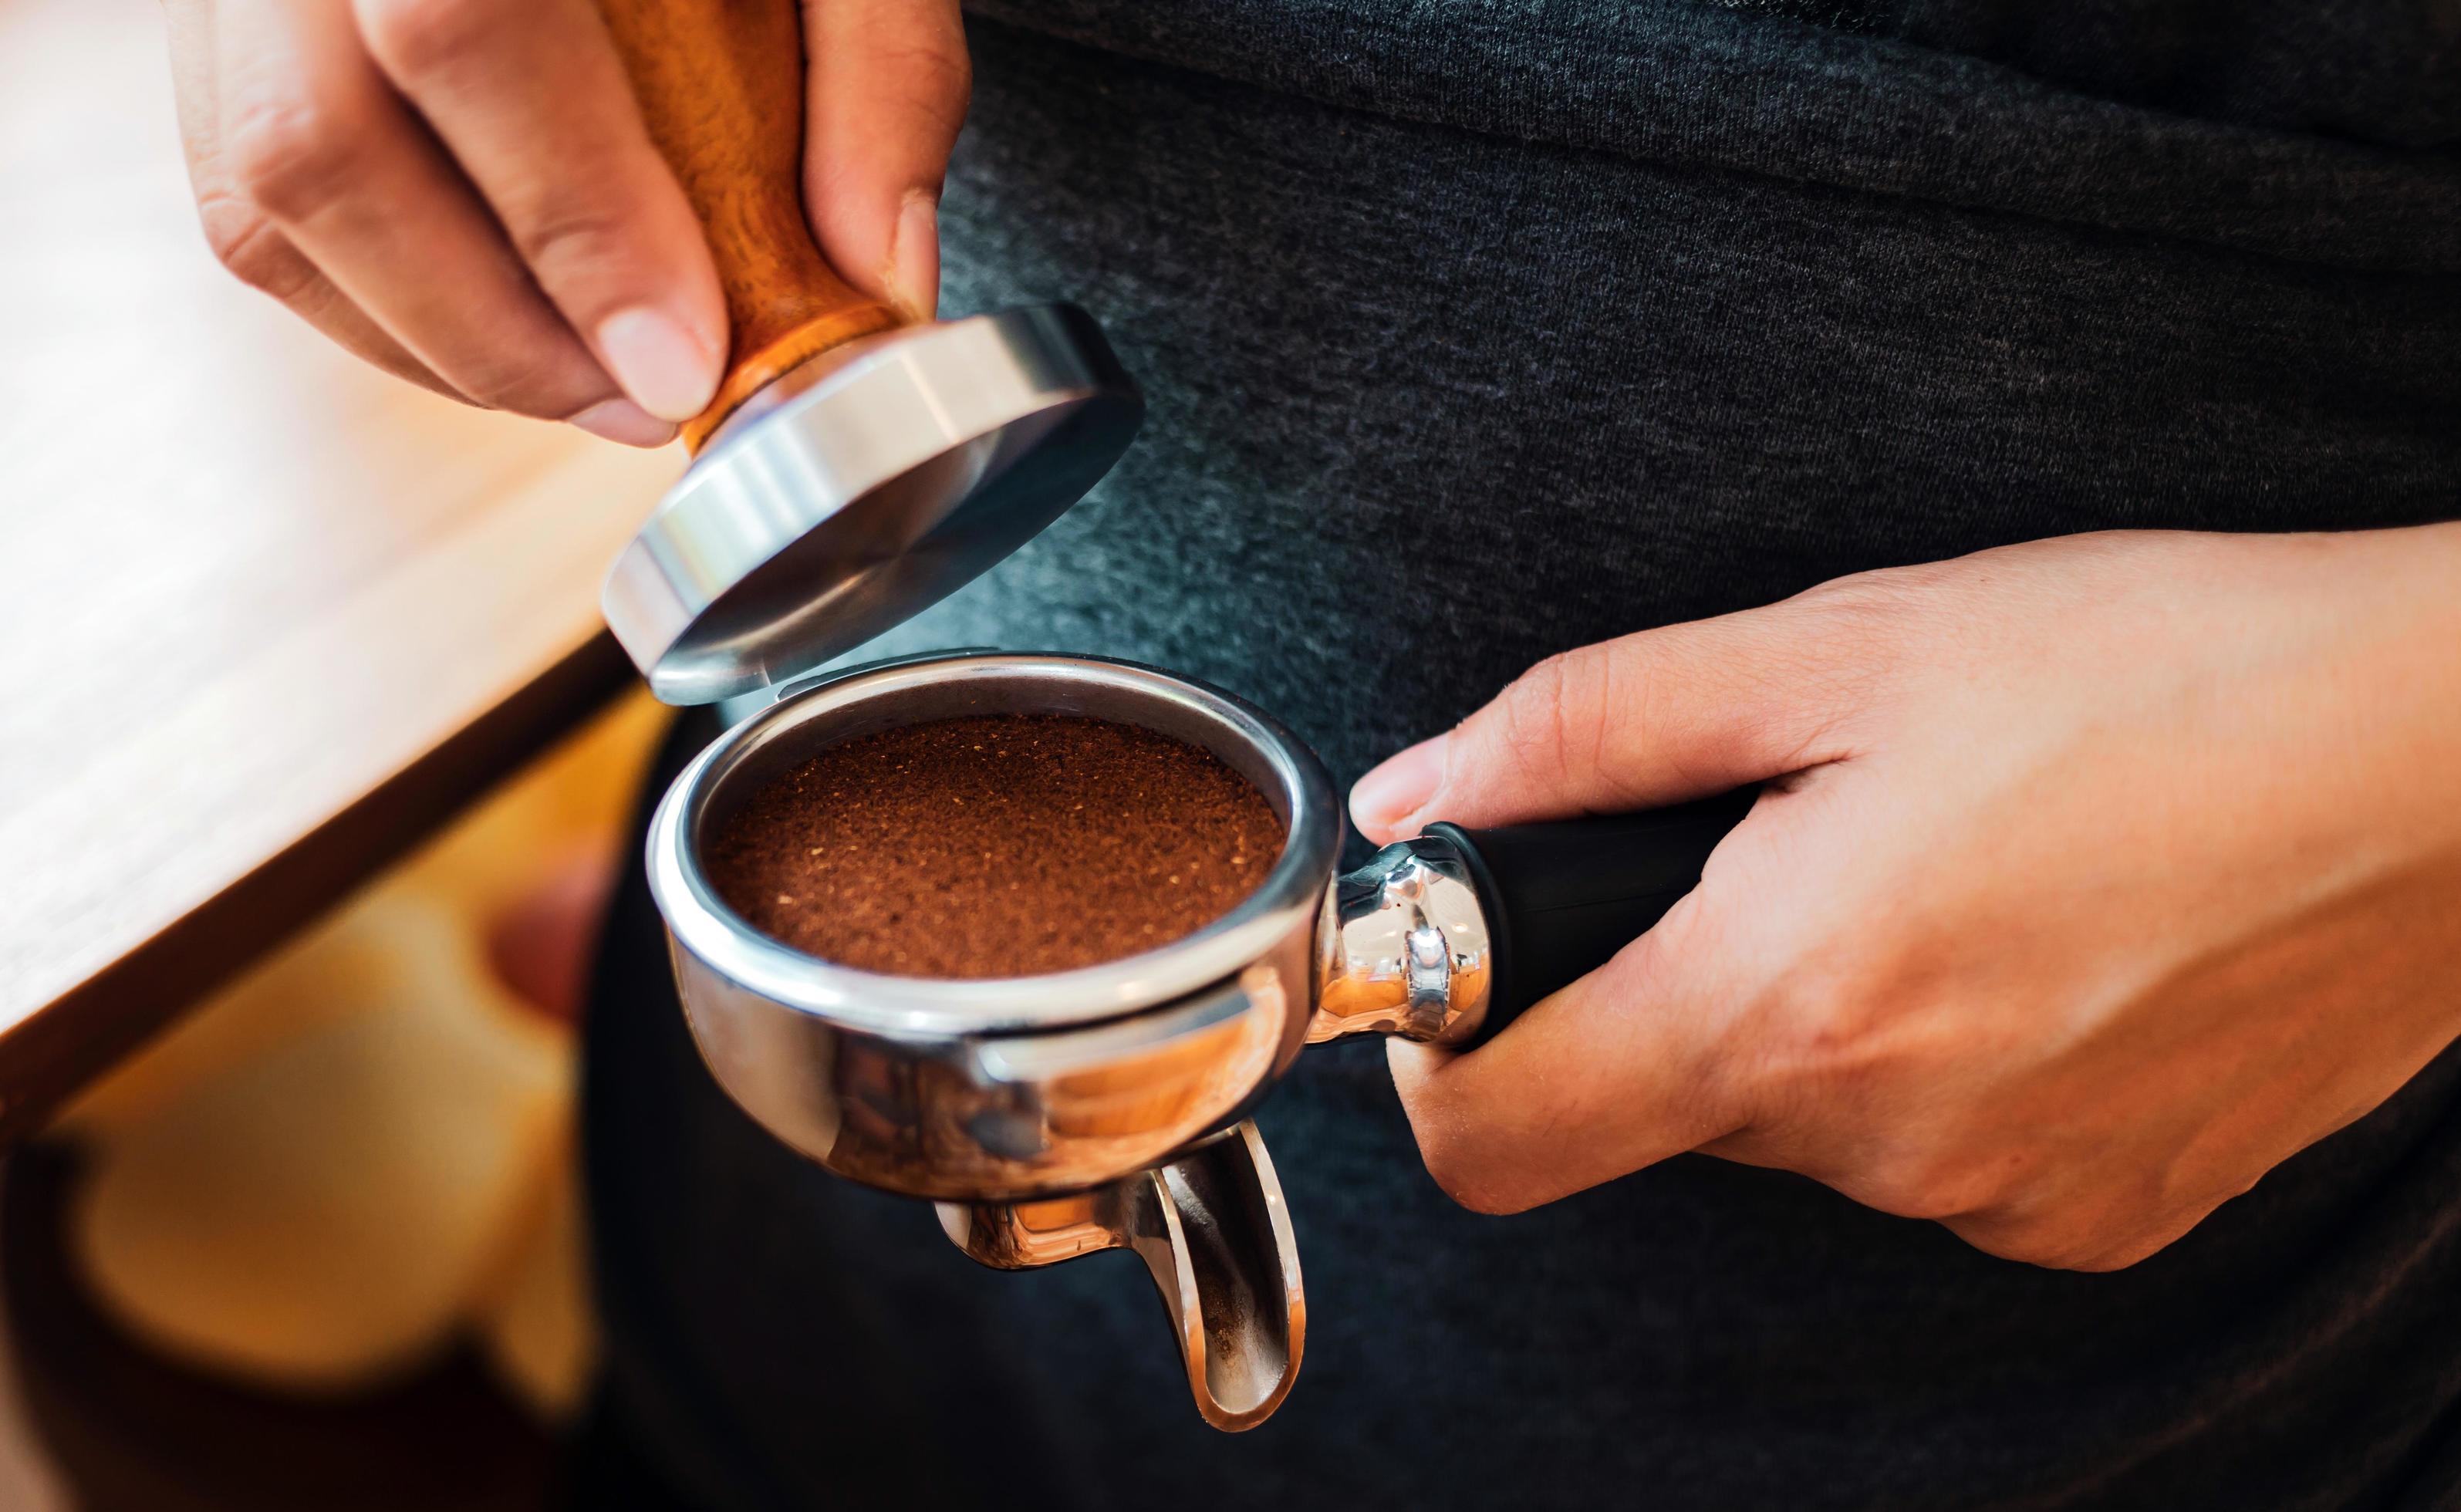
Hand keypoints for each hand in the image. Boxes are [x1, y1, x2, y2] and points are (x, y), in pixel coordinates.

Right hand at [163, 0, 966, 444]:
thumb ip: (881, 65)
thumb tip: (876, 268)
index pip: (462, 31)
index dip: (573, 222)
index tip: (680, 362)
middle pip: (317, 143)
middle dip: (498, 331)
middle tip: (643, 404)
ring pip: (259, 195)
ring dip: (438, 340)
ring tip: (593, 384)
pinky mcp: (209, 36)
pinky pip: (242, 205)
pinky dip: (379, 308)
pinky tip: (510, 330)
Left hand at [1350, 525, 2460, 1269]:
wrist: (2448, 758)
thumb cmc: (2156, 670)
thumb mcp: (1837, 650)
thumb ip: (1585, 733)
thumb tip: (1420, 799)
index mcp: (1789, 1009)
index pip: (1495, 1143)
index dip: (1443, 1057)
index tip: (1481, 966)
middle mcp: (1887, 1148)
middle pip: (1661, 1101)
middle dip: (1679, 978)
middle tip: (1793, 838)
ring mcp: (2004, 1203)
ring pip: (1807, 1122)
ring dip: (1823, 1008)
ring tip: (1950, 866)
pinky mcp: (2103, 1216)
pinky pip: (1937, 1156)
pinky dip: (1939, 1061)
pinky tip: (2037, 942)